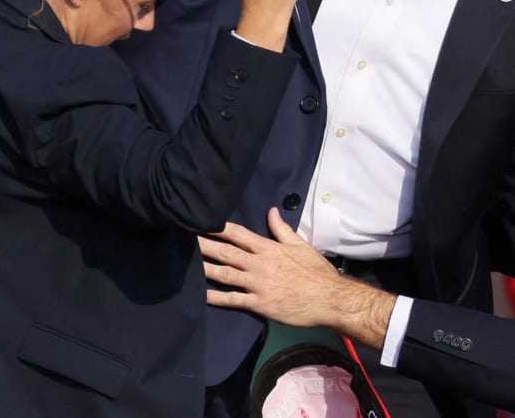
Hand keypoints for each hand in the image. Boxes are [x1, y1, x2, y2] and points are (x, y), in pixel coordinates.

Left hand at [202, 209, 394, 346]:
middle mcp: (260, 264)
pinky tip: (201, 294)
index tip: (200, 221)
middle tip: (184, 238)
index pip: (239, 234)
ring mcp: (259, 284)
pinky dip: (217, 297)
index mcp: (270, 248)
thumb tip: (271, 211)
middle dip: (204, 244)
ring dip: (205, 267)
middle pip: (227, 251)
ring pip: (226, 274)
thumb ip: (282, 230)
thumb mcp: (301, 246)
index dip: (218, 227)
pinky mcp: (260, 304)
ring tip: (186, 263)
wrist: (331, 299)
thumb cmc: (317, 273)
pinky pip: (234, 299)